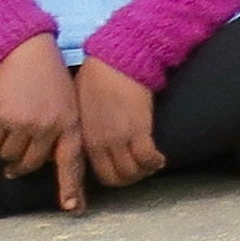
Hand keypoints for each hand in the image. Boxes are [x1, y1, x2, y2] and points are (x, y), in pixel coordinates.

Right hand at [0, 33, 82, 201]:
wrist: (22, 50)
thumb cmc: (47, 76)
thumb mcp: (67, 102)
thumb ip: (62, 130)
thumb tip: (50, 161)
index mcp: (70, 123)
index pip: (72, 162)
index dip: (71, 187)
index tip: (73, 209)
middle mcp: (49, 127)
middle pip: (31, 165)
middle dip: (20, 168)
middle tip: (13, 168)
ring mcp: (24, 124)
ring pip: (8, 157)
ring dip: (2, 155)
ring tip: (3, 144)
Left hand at [69, 58, 164, 197]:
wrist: (115, 61)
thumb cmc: (96, 78)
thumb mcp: (79, 108)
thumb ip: (83, 128)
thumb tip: (88, 137)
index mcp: (84, 139)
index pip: (98, 173)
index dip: (115, 178)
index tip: (126, 173)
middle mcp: (100, 143)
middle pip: (116, 178)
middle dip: (131, 179)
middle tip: (141, 171)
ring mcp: (119, 138)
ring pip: (133, 172)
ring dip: (145, 172)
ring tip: (152, 163)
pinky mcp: (138, 129)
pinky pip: (148, 158)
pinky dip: (155, 162)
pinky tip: (160, 158)